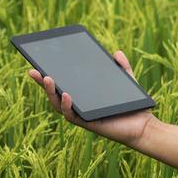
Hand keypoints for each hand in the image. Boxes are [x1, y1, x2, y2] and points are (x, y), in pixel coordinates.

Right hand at [27, 50, 154, 147]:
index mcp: (84, 95)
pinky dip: (66, 105)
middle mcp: (79, 106)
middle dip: (42, 82)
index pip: (63, 84)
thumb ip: (122, 68)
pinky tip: (65, 94)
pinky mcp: (88, 123)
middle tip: (33, 70)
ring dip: (51, 92)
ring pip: (59, 105)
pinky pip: (72, 115)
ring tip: (47, 78)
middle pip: (55, 94)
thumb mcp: (127, 81)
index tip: (39, 63)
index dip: (49, 75)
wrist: (144, 125)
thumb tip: (117, 52)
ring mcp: (82, 115)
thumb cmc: (133, 105)